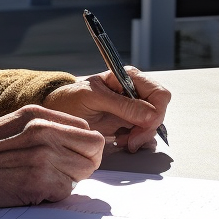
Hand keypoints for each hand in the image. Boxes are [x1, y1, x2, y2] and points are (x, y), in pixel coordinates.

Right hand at [0, 105, 103, 207]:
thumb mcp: (15, 123)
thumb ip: (46, 127)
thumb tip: (76, 142)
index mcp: (38, 114)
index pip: (86, 128)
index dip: (83, 146)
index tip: (73, 156)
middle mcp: (44, 131)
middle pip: (94, 148)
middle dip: (85, 162)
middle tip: (66, 171)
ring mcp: (43, 156)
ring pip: (84, 171)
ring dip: (69, 179)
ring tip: (44, 179)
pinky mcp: (39, 181)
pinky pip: (66, 191)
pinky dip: (54, 194)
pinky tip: (33, 189)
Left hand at [42, 66, 169, 152]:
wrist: (59, 111)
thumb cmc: (72, 99)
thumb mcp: (94, 98)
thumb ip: (122, 106)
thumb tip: (150, 115)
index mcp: (129, 78)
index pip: (159, 94)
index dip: (155, 113)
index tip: (142, 127)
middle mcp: (135, 91)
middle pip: (159, 111)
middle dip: (148, 128)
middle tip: (131, 140)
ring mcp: (133, 108)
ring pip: (153, 125)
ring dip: (141, 136)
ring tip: (122, 140)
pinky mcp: (129, 122)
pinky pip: (144, 133)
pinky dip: (136, 141)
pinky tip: (122, 141)